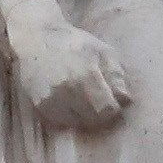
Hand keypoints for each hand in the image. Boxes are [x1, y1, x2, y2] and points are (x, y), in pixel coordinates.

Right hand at [13, 18, 133, 132]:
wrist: (36, 40)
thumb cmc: (74, 43)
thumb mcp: (102, 51)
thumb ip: (116, 75)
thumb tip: (125, 99)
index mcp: (87, 75)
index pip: (108, 109)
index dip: (114, 107)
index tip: (113, 101)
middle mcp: (68, 90)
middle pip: (94, 118)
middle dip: (100, 113)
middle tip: (98, 101)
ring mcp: (52, 99)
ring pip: (77, 122)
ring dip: (84, 115)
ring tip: (82, 99)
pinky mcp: (40, 106)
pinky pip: (61, 121)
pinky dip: (68, 115)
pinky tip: (68, 100)